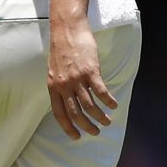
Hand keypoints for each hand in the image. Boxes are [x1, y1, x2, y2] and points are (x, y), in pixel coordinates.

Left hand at [48, 19, 116, 139]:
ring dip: (100, 117)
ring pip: (90, 106)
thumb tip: (67, 99)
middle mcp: (64, 86)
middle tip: (95, 132)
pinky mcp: (90, 71)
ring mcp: (77, 79)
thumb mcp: (53, 70)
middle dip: (87, 126)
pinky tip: (114, 105)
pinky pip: (101, 92)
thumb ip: (59, 85)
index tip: (76, 137)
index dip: (68, 128)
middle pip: (76, 113)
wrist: (67, 29)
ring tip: (107, 122)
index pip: (59, 114)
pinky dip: (109, 101)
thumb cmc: (61, 48)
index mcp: (53, 87)